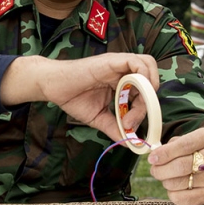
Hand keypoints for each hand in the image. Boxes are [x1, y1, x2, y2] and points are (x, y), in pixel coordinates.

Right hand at [0, 53, 158, 142]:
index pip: (144, 92)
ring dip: (150, 86)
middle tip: (130, 120)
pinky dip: (143, 76)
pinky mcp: (112, 61)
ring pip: (148, 65)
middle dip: (148, 102)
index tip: (130, 127)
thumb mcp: (99, 117)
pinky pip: (137, 62)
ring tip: (138, 105)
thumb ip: (114, 127)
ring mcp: (118, 64)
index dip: (144, 111)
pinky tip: (132, 94)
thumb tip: (130, 143)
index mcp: (121, 82)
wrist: (53, 87)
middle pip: (150, 79)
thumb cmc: (73, 98)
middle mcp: (122, 71)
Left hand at [147, 128, 203, 204]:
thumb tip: (155, 155)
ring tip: (167, 178)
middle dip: (160, 170)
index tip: (152, 158)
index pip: (183, 146)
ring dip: (166, 182)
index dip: (164, 153)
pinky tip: (176, 188)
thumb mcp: (194, 140)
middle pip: (180, 166)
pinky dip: (173, 194)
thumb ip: (175, 145)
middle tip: (154, 170)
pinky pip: (183, 199)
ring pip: (179, 183)